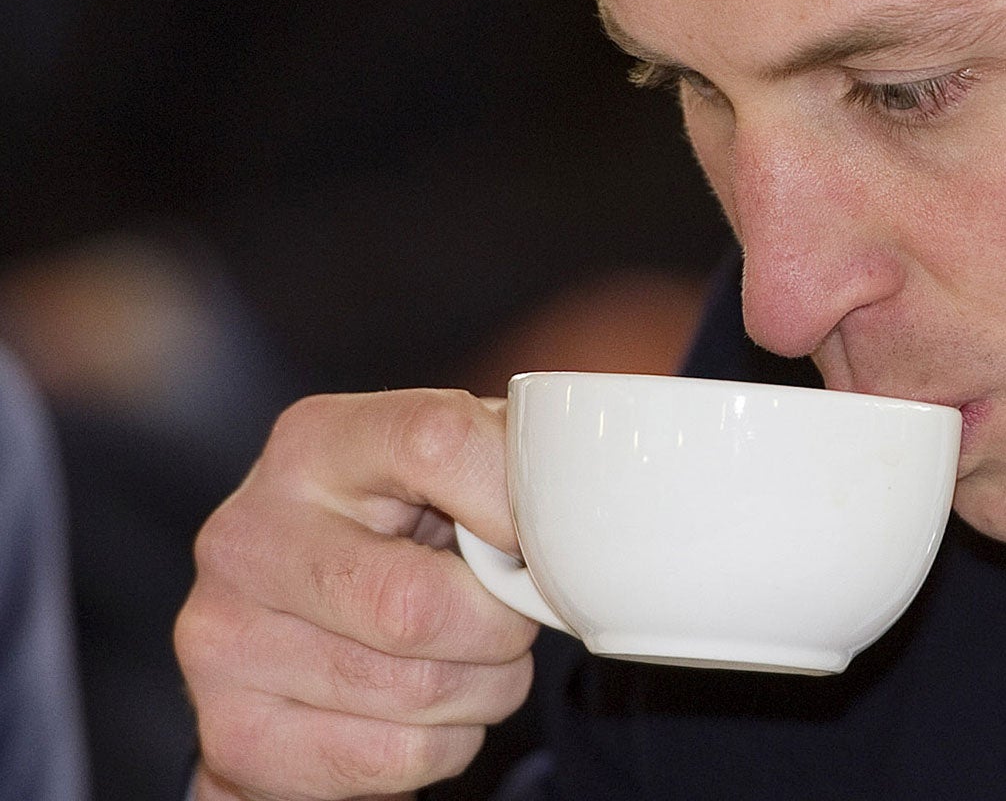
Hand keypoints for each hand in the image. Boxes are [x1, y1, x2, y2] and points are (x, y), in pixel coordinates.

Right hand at [176, 390, 539, 799]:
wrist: (300, 630)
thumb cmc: (399, 535)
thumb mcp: (449, 471)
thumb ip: (509, 458)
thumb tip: (586, 489)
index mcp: (315, 442)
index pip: (435, 441)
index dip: (513, 500)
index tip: (535, 539)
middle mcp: (250, 533)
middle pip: (418, 602)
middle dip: (500, 627)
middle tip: (509, 617)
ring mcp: (224, 636)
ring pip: (415, 691)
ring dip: (482, 690)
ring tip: (471, 662)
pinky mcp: (230, 729)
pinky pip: (387, 758)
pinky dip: (439, 745)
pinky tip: (423, 710)